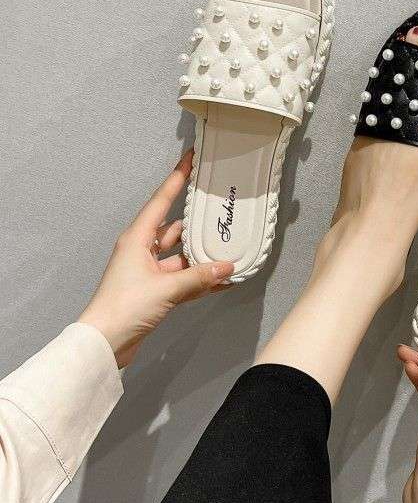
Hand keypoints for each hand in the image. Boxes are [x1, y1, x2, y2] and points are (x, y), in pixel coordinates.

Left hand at [79, 151, 233, 366]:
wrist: (103, 344)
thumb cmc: (126, 306)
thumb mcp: (167, 289)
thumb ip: (200, 276)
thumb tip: (229, 267)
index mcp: (137, 238)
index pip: (161, 201)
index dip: (176, 179)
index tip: (190, 158)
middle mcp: (142, 250)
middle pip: (174, 227)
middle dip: (197, 221)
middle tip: (220, 207)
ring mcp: (148, 271)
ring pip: (180, 254)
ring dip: (201, 254)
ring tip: (229, 247)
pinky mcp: (154, 291)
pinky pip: (182, 278)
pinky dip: (199, 278)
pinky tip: (221, 280)